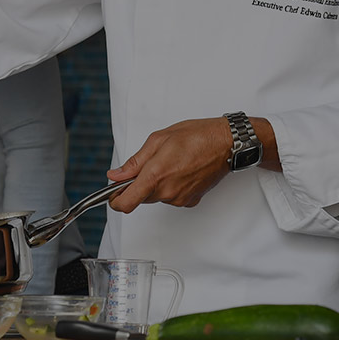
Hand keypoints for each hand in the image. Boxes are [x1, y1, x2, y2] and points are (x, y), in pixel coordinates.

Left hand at [105, 118, 233, 211]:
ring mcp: (179, 198)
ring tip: (171, 163)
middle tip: (151, 163)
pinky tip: (181, 171)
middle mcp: (167, 192)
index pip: (126, 203)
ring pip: (157, 196)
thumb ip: (134, 162)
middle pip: (141, 197)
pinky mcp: (190, 201)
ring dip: (157, 184)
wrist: (225, 144)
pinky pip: (171, 197)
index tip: (113, 193)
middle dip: (140, 184)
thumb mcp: (158, 140)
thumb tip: (116, 175)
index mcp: (155, 175)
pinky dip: (171, 186)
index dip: (115, 200)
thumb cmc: (196, 136)